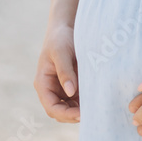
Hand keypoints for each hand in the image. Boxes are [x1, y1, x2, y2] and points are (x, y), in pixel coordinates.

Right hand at [33, 0, 86, 122]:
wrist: (67, 25)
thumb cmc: (61, 37)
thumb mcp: (61, 52)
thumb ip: (65, 72)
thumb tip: (70, 93)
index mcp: (43, 83)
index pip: (51, 107)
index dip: (65, 114)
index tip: (81, 114)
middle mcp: (52, 89)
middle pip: (61, 112)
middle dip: (74, 115)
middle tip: (93, 113)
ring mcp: (63, 88)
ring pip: (71, 107)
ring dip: (82, 109)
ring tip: (97, 107)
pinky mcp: (74, 84)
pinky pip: (79, 98)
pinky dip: (87, 101)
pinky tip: (98, 98)